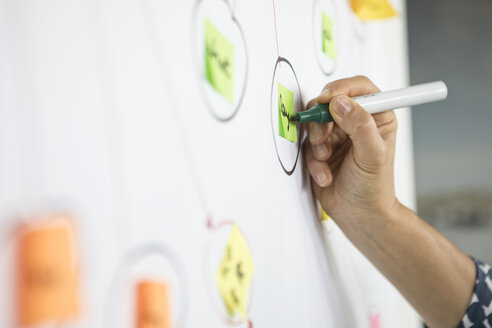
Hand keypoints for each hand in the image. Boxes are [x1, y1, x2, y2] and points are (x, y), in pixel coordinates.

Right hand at [304, 76, 398, 234]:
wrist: (358, 215)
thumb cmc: (373, 187)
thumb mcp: (372, 155)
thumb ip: (360, 125)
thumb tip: (341, 102)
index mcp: (377, 117)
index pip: (359, 88)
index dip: (341, 89)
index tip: (328, 101)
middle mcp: (355, 122)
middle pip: (330, 102)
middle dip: (322, 121)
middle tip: (323, 139)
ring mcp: (337, 135)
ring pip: (315, 123)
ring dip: (316, 143)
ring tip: (326, 160)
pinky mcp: (321, 149)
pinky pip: (307, 145)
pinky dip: (313, 161)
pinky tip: (325, 175)